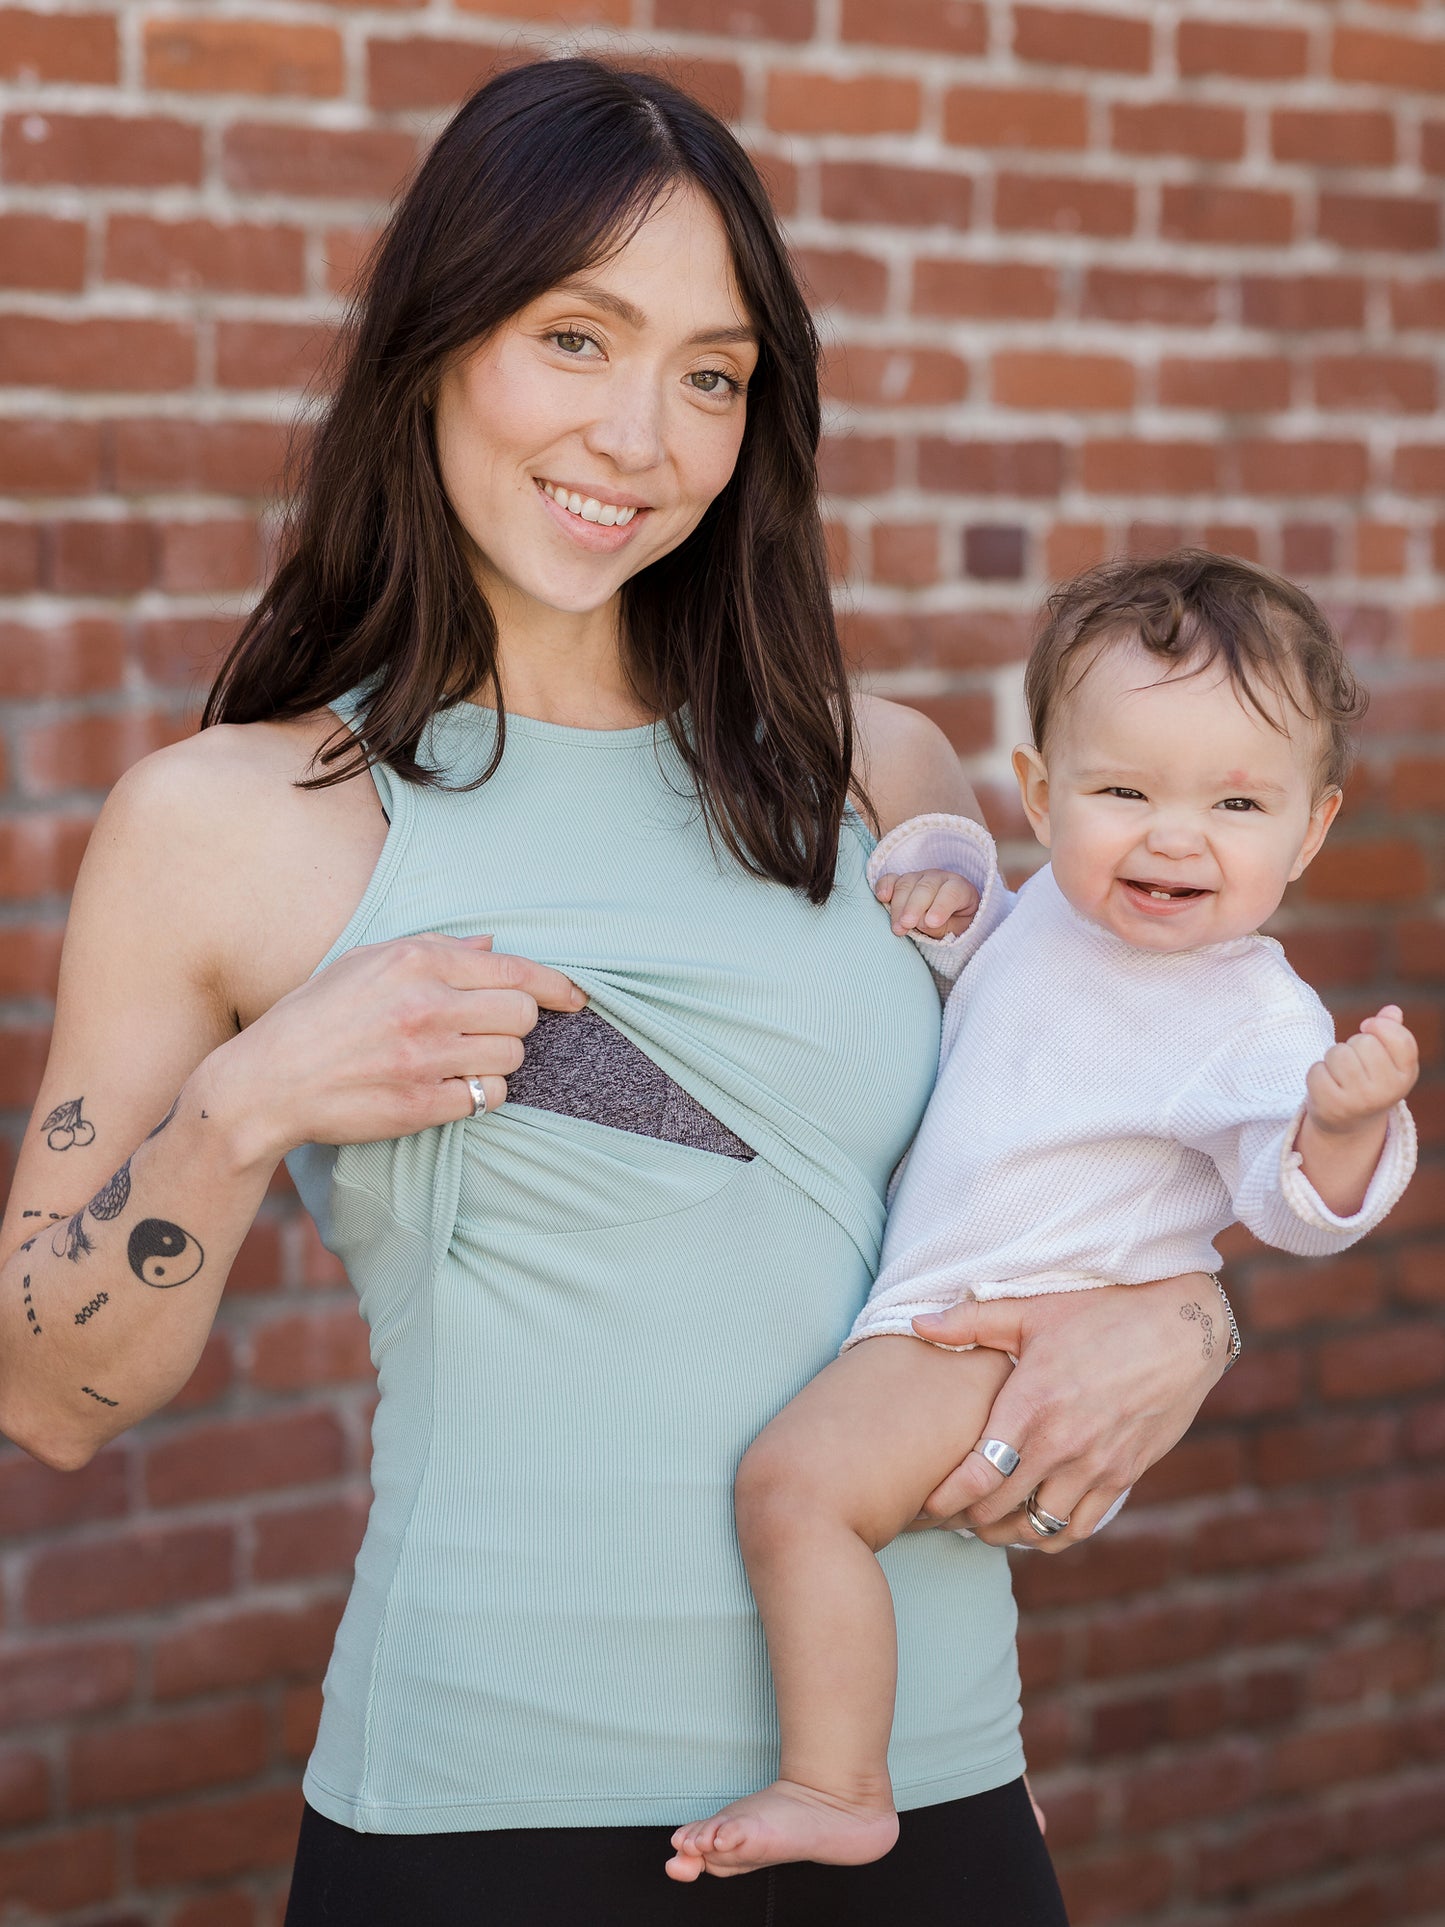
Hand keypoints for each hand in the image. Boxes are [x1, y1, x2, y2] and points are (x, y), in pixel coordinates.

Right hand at [209, 934, 586, 1166]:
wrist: (267, 1081)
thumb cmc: (316, 1016)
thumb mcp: (366, 962)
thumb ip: (434, 949)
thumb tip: (491, 945)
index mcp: (416, 962)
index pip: (515, 971)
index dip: (557, 986)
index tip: (576, 998)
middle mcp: (426, 1005)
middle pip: (523, 1016)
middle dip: (516, 1024)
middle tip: (487, 1030)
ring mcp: (425, 1057)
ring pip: (511, 1058)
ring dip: (497, 1061)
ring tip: (461, 1059)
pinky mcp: (421, 1104)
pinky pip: (486, 1099)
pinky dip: (478, 1095)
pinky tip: (450, 1087)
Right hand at [874, 869, 979, 937]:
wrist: (949, 917)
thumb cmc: (954, 924)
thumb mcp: (955, 930)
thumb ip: (939, 926)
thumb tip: (920, 921)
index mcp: (959, 888)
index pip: (952, 893)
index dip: (941, 906)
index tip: (932, 922)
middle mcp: (939, 878)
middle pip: (925, 887)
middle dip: (914, 906)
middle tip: (907, 924)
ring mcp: (919, 877)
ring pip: (906, 884)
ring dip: (898, 906)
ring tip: (897, 927)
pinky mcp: (901, 881)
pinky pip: (891, 879)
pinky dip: (884, 886)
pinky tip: (882, 898)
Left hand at [907, 1277, 1227, 1549]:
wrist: (1183, 1329)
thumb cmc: (1102, 1312)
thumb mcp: (1033, 1310)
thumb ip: (972, 1321)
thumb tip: (918, 1325)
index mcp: (1032, 1404)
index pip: (978, 1475)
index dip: (946, 1499)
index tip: (926, 1504)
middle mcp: (1063, 1444)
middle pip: (1001, 1509)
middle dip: (968, 1517)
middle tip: (947, 1514)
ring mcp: (1097, 1465)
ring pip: (1040, 1527)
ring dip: (1008, 1532)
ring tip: (987, 1523)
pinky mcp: (1125, 1476)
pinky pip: (1081, 1526)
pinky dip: (1052, 1534)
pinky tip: (1034, 1524)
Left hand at [1306, 1004, 1417, 1132]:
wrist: (1348, 1122)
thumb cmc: (1368, 1080)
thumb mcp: (1386, 1059)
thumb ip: (1391, 1032)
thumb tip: (1392, 1011)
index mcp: (1406, 1075)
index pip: (1399, 1037)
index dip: (1380, 1025)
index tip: (1368, 1027)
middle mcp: (1387, 1091)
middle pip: (1363, 1042)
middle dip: (1352, 1045)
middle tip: (1354, 1062)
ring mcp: (1360, 1101)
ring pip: (1338, 1053)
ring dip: (1332, 1057)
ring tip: (1339, 1073)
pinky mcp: (1332, 1107)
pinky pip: (1317, 1070)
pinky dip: (1317, 1072)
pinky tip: (1326, 1086)